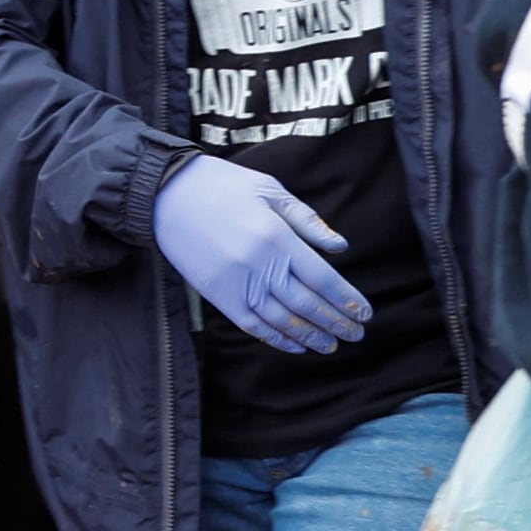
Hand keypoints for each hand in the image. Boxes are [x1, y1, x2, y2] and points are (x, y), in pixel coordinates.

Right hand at [152, 156, 368, 355]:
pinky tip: (294, 345)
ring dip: (309, 336)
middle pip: (306, 304)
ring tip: (330, 345)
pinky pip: (251, 324)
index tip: (364, 314)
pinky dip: (275, 338)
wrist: (166, 194)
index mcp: (277, 237)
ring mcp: (236, 282)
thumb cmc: (222, 185)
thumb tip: (340, 247)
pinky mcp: (216, 293)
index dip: (346, 299)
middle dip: (335, 323)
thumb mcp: (270, 190)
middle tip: (357, 335)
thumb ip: (307, 220)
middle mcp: (259, 265)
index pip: (322, 278)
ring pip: (281, 320)